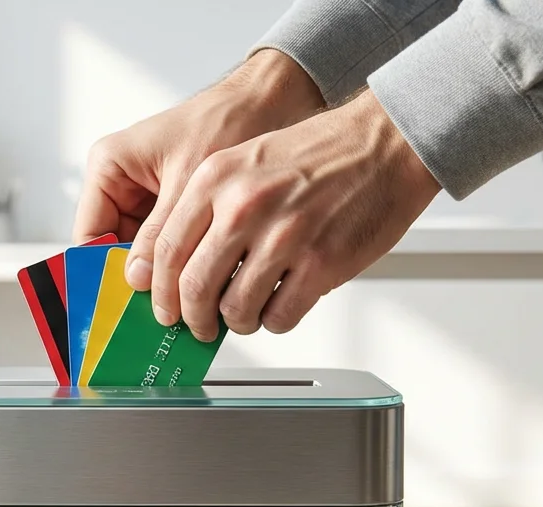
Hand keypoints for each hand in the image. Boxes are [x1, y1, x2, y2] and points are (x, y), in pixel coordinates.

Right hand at [72, 50, 322, 288]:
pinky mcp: (175, 209)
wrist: (270, 103)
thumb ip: (161, 233)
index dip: (101, 274)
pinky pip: (170, 248)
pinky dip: (183, 268)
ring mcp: (148, 199)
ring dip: (163, 279)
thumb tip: (137, 280)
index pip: (89, 236)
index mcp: (109, 167)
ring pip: (144, 255)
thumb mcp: (189, 181)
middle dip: (137, 283)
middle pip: (115, 251)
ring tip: (182, 306)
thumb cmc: (227, 121)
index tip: (118, 307)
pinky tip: (200, 286)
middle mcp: (122, 184)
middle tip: (156, 315)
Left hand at [149, 89, 440, 340]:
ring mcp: (283, 236)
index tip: (163, 308)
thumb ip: (208, 208)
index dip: (160, 291)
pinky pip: (279, 316)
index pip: (167, 250)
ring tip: (246, 315)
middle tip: (199, 326)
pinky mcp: (320, 262)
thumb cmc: (317, 154)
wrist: (382, 144)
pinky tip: (280, 307)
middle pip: (193, 287)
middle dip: (192, 318)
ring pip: (235, 309)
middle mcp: (243, 206)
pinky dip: (274, 321)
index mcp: (216, 179)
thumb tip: (179, 264)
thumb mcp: (244, 161)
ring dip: (237, 322)